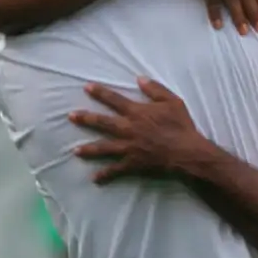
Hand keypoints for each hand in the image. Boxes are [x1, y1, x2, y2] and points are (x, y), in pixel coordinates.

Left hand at [68, 78, 213, 183]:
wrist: (186, 152)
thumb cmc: (181, 125)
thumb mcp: (173, 102)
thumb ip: (155, 89)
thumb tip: (139, 78)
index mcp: (137, 113)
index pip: (114, 100)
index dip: (100, 93)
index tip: (87, 87)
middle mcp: (128, 129)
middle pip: (103, 123)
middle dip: (86, 119)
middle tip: (71, 116)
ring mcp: (129, 147)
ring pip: (104, 148)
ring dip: (89, 149)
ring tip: (75, 151)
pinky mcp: (133, 163)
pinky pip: (116, 169)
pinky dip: (105, 175)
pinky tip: (95, 178)